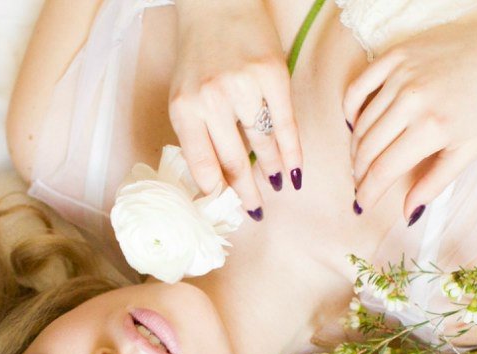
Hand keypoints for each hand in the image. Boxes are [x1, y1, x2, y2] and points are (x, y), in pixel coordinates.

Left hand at [170, 0, 302, 216]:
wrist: (217, 4)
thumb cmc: (198, 54)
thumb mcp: (183, 95)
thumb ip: (195, 133)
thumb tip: (215, 179)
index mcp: (185, 109)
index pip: (203, 165)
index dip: (216, 193)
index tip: (226, 209)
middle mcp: (212, 100)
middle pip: (234, 160)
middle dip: (246, 192)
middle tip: (255, 210)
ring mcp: (244, 87)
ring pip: (262, 143)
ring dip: (271, 170)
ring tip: (276, 186)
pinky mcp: (272, 74)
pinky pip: (285, 122)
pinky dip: (291, 149)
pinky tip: (294, 168)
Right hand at [343, 20, 476, 221]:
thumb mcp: (468, 150)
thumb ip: (434, 183)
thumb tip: (408, 213)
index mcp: (432, 128)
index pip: (383, 170)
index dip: (367, 192)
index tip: (361, 204)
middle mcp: (412, 100)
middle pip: (366, 149)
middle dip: (359, 173)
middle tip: (362, 183)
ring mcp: (402, 74)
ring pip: (360, 122)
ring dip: (356, 147)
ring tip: (362, 159)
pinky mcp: (396, 54)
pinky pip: (357, 86)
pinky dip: (350, 109)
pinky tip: (356, 123)